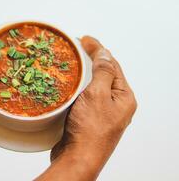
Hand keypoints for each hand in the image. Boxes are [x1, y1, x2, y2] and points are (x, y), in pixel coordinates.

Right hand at [36, 36, 136, 180]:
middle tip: (80, 46)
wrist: (77, 157)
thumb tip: (105, 53)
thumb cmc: (90, 129)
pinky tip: (71, 83)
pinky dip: (80, 86)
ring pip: (95, 85)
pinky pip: (87, 96)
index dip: (99, 50)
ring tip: (75, 61)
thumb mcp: (98, 95)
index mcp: (124, 97)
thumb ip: (103, 72)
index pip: (112, 65)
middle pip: (105, 74)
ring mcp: (103, 112)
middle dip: (93, 59)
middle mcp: (116, 104)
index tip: (85, 39)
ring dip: (86, 72)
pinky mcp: (90, 118)